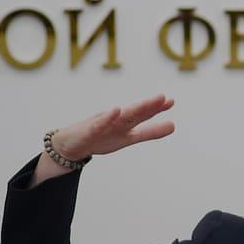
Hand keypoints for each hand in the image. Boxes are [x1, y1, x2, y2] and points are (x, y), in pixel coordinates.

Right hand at [52, 94, 174, 160]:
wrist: (70, 145)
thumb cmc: (102, 138)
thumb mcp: (129, 137)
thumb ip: (150, 131)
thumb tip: (173, 126)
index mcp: (127, 125)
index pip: (144, 115)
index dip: (157, 108)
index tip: (171, 101)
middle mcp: (117, 122)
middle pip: (134, 113)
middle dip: (148, 106)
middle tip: (162, 98)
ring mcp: (103, 125)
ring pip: (120, 117)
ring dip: (133, 110)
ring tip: (146, 103)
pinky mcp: (90, 132)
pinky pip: (100, 125)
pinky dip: (108, 118)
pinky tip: (116, 110)